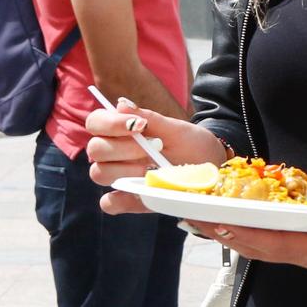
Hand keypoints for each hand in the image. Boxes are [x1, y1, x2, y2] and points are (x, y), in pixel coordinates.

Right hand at [84, 98, 227, 187]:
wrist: (210, 167)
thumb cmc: (190, 144)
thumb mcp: (176, 130)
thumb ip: (150, 118)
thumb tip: (121, 104)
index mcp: (120, 131)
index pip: (96, 122)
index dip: (110, 123)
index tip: (139, 125)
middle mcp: (114, 153)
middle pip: (96, 149)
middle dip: (125, 147)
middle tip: (155, 147)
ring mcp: (119, 177)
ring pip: (99, 173)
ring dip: (124, 170)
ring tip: (151, 168)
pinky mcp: (129, 199)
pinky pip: (109, 203)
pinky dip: (118, 199)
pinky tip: (138, 190)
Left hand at [194, 219, 306, 295]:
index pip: (275, 243)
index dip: (245, 234)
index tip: (218, 222)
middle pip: (256, 246)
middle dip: (224, 232)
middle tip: (191, 215)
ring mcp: (306, 253)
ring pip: (260, 246)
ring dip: (230, 233)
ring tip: (201, 218)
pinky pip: (271, 243)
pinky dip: (248, 233)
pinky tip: (235, 223)